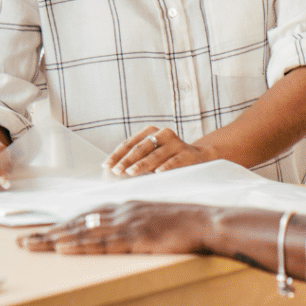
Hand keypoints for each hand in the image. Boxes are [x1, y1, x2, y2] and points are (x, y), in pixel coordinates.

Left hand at [17, 200, 215, 254]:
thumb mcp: (155, 220)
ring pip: (83, 232)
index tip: (41, 233)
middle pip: (77, 223)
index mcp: (125, 207)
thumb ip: (135, 225)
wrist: (206, 222)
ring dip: (54, 239)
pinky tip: (62, 248)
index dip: (62, 226)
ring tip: (30, 246)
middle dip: (48, 233)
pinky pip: (101, 242)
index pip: (86, 217)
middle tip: (21, 241)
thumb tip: (118, 236)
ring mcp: (127, 223)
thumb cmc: (185, 224)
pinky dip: (79, 245)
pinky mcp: (135, 237)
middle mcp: (121, 211)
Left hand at [104, 126, 218, 176]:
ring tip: (131, 172)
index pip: (130, 144)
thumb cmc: (168, 158)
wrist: (199, 157)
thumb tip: (113, 172)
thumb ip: (136, 160)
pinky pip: (175, 161)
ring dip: (143, 164)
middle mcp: (163, 134)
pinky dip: (166, 167)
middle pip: (141, 148)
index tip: (106, 166)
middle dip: (127, 160)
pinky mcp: (188, 154)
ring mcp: (176, 143)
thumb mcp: (152, 155)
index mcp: (150, 132)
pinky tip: (158, 173)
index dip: (117, 155)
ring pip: (156, 154)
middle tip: (117, 171)